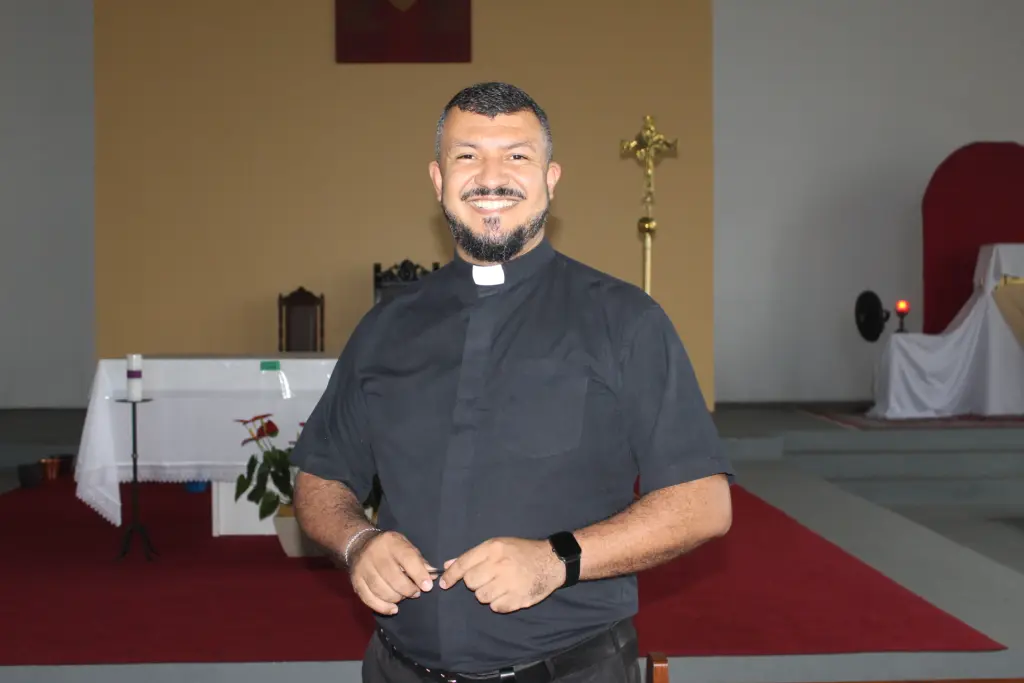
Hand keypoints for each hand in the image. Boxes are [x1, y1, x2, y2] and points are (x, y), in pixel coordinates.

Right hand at [348, 530, 436, 615]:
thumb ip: (418, 560)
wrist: (359, 544)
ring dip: (396, 598)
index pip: (407, 558)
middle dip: (408, 589)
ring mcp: (363, 568)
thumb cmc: (389, 547)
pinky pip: (369, 599)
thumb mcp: (405, 545)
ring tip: (403, 596)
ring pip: (381, 590)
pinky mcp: (356, 581)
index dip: (419, 574)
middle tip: (416, 592)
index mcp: (391, 542)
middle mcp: (375, 554)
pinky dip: (383, 607)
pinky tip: (393, 609)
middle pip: (393, 577)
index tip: (428, 586)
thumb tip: (433, 576)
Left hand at [439, 537, 564, 612]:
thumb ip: (472, 556)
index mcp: (494, 549)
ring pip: (481, 597)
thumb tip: (447, 565)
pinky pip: (496, 607)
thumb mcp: (498, 545)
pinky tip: (508, 593)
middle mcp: (500, 565)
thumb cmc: (522, 551)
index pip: (464, 564)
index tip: (444, 584)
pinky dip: (499, 603)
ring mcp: (510, 583)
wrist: (551, 561)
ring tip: (499, 585)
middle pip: (471, 583)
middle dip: (475, 582)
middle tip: (487, 578)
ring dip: (487, 593)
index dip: (451, 576)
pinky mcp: (518, 599)